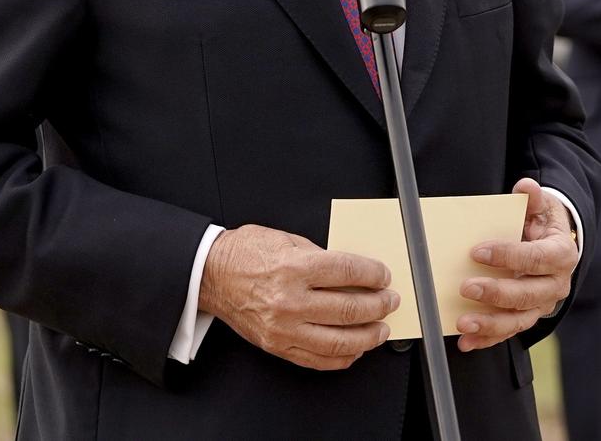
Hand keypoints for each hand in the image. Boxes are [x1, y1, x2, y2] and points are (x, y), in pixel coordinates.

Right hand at [197, 225, 399, 370]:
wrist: (211, 274)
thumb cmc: (244, 253)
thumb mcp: (285, 240)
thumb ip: (319, 256)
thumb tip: (351, 273)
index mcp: (293, 267)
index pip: (347, 272)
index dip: (373, 274)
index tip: (383, 276)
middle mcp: (290, 300)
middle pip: (349, 308)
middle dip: (378, 305)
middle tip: (389, 301)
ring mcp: (284, 327)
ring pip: (339, 341)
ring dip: (368, 336)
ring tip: (380, 328)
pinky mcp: (278, 345)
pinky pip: (318, 360)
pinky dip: (343, 357)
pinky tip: (355, 349)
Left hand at [455, 179, 579, 352]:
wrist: (554, 246)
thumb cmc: (542, 224)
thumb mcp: (541, 207)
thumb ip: (532, 198)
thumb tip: (525, 186)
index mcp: (561, 254)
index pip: (535, 258)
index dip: (508, 255)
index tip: (477, 252)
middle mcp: (556, 284)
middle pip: (527, 294)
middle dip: (496, 293)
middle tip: (466, 288)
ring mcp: (542, 304)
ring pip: (519, 320)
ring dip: (491, 325)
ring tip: (464, 323)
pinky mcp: (528, 316)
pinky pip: (509, 332)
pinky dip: (488, 339)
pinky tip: (466, 341)